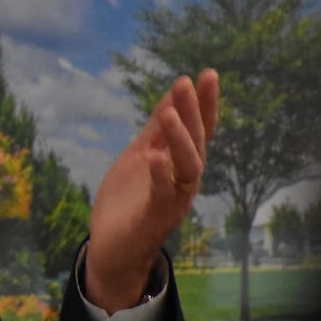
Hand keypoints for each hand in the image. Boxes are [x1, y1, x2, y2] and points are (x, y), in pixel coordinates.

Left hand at [85, 69, 219, 312]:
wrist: (114, 247)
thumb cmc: (130, 199)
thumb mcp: (140, 156)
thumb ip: (156, 131)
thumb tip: (171, 98)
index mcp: (180, 163)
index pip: (199, 129)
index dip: (205, 103)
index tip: (207, 74)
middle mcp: (185, 180)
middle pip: (196, 142)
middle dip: (193, 112)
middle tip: (186, 82)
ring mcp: (174, 200)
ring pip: (187, 167)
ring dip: (179, 140)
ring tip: (171, 114)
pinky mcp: (156, 218)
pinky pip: (163, 195)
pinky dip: (160, 175)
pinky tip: (154, 157)